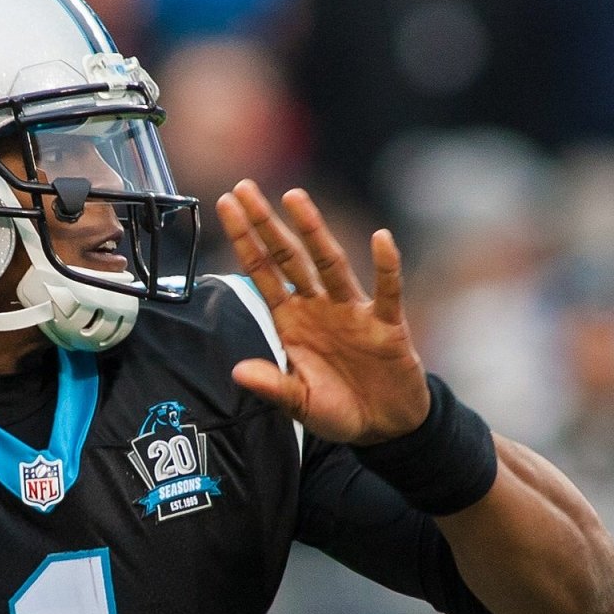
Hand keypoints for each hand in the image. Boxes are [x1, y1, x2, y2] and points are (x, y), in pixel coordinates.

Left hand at [214, 180, 429, 445]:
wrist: (383, 425)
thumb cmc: (338, 410)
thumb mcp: (300, 404)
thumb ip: (273, 386)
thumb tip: (238, 371)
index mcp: (291, 321)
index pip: (262, 272)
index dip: (244, 240)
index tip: (225, 206)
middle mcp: (318, 307)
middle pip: (288, 257)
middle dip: (265, 223)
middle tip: (244, 188)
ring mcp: (352, 311)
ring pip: (329, 263)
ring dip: (312, 230)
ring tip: (294, 198)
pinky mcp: (386, 324)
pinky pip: (387, 290)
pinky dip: (386, 266)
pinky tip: (381, 239)